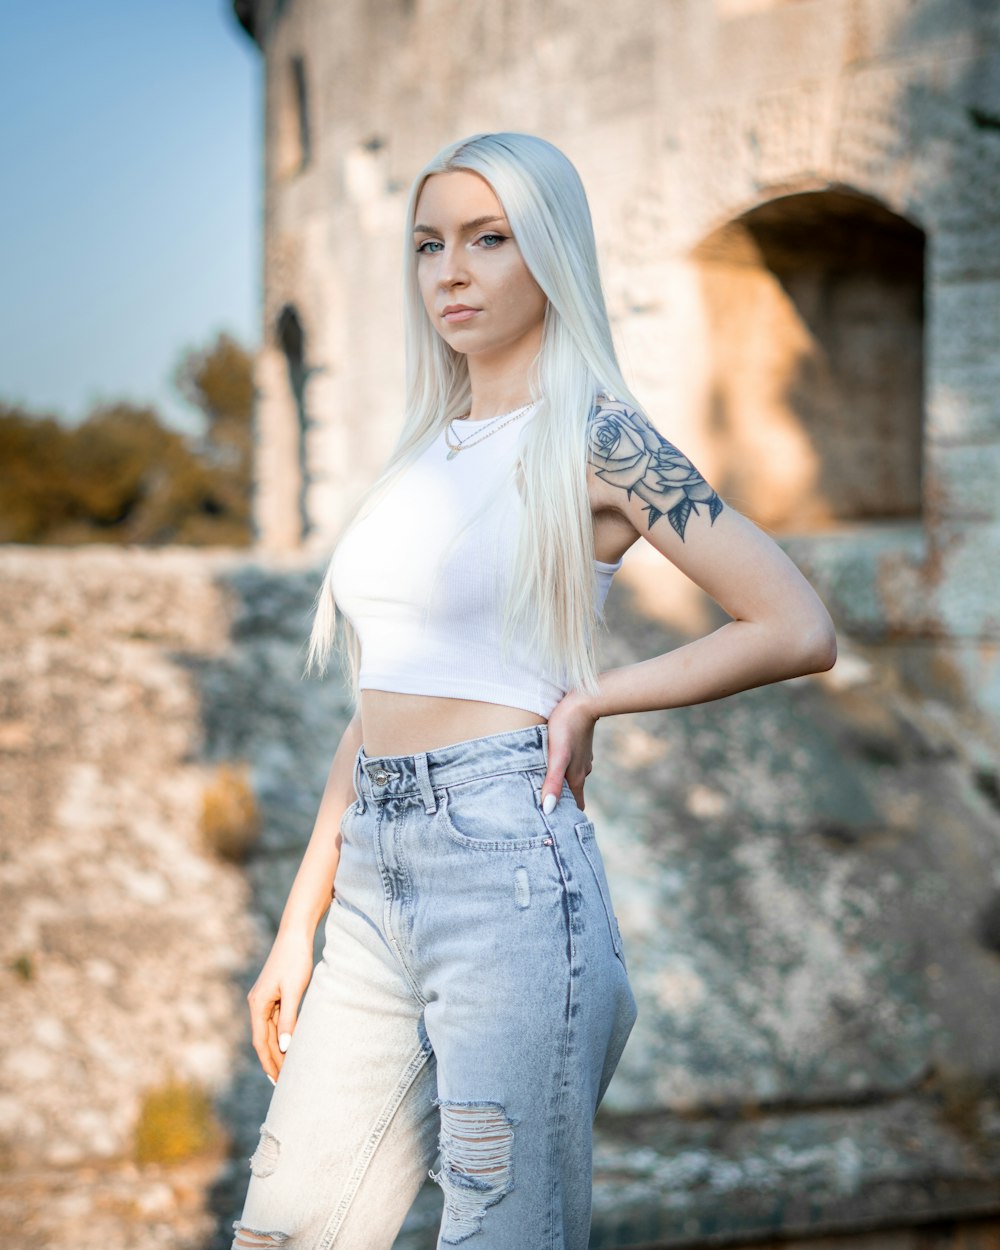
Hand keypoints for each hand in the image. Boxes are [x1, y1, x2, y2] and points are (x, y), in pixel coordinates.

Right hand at [247, 929, 313, 1081]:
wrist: (295, 934)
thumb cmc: (295, 960)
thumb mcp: (294, 991)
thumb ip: (288, 1019)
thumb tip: (284, 1047)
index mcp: (258, 1004)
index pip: (261, 1042)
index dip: (269, 1062)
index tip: (278, 1081)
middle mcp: (257, 1003)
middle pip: (263, 1039)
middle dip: (272, 1060)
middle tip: (284, 1083)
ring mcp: (264, 998)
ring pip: (268, 1031)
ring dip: (276, 1050)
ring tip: (286, 1069)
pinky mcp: (273, 994)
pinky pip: (274, 1021)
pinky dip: (280, 1036)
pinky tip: (288, 1045)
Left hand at [540, 689, 597, 813]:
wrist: (584, 700)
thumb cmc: (566, 728)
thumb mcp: (557, 756)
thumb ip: (553, 782)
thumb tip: (548, 810)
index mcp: (576, 777)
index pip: (576, 806)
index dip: (567, 817)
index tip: (556, 827)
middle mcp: (582, 770)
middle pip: (573, 794)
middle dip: (562, 803)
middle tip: (544, 810)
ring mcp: (582, 758)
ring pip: (571, 778)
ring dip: (560, 785)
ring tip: (543, 789)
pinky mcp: (578, 747)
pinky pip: (570, 764)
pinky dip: (562, 770)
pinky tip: (551, 766)